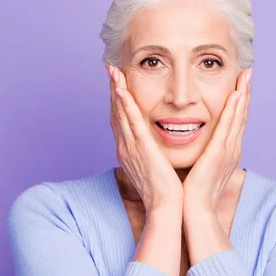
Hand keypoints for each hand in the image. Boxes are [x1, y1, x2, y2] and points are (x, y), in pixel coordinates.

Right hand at [108, 66, 182, 213]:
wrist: (165, 206)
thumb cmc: (164, 190)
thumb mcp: (155, 167)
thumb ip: (152, 154)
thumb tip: (155, 148)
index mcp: (130, 150)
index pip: (122, 119)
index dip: (118, 100)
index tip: (118, 82)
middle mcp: (126, 146)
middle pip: (116, 112)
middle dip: (113, 90)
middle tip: (111, 69)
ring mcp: (131, 147)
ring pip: (121, 113)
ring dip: (116, 91)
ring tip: (113, 71)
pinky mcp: (141, 149)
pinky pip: (131, 123)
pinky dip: (125, 105)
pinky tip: (120, 90)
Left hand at [183, 68, 251, 212]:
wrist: (195, 209)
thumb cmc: (194, 191)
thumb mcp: (201, 166)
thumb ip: (202, 152)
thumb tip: (196, 144)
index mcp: (227, 150)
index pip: (235, 120)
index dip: (240, 101)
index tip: (240, 83)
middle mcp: (232, 148)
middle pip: (241, 114)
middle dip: (245, 92)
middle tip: (248, 71)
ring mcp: (228, 150)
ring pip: (238, 117)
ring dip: (242, 94)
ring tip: (245, 75)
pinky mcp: (219, 153)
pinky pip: (227, 127)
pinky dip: (233, 110)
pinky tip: (235, 94)